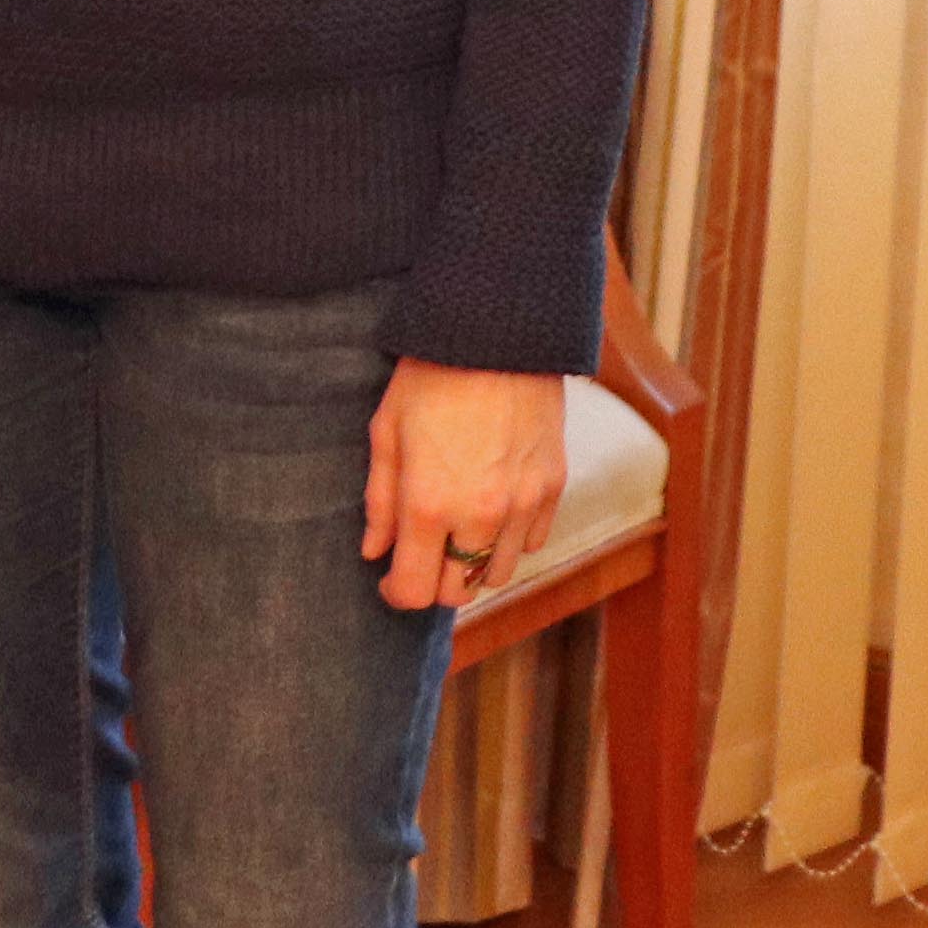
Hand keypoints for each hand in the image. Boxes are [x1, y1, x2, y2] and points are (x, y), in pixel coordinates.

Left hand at [364, 356, 567, 612]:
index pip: (415, 591)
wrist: (499, 334)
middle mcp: (480, 516)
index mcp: (429, 504)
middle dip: (432, 582)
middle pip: (457, 591)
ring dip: (472, 565)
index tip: (389, 580)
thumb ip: (380, 501)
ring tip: (455, 532)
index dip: (396, 594)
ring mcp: (523, 505)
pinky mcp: (553, 488)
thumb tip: (374, 552)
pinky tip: (491, 510)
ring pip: (498, 574)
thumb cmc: (431, 377)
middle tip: (420, 553)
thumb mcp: (387, 432)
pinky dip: (509, 540)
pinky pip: (531, 543)